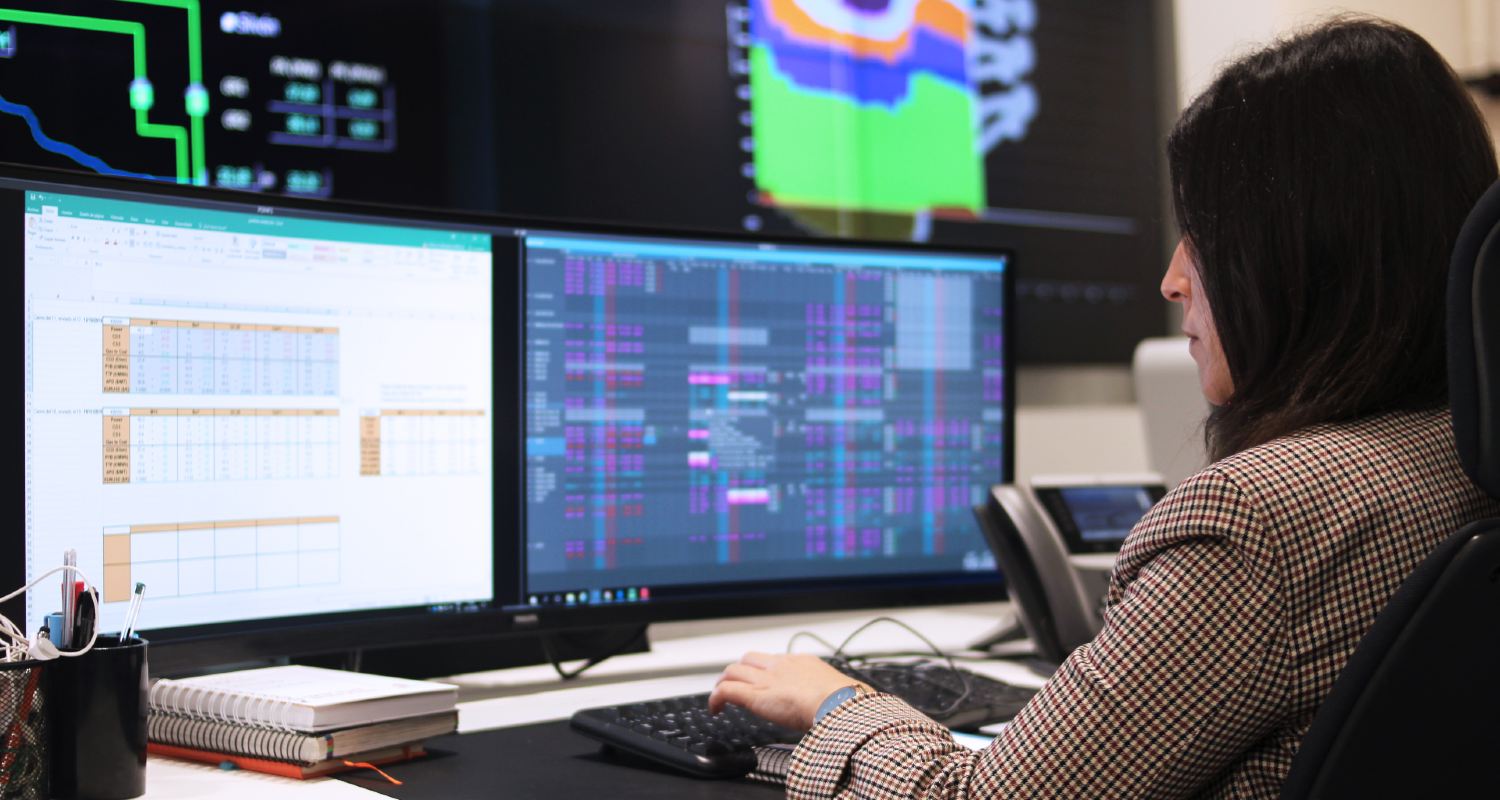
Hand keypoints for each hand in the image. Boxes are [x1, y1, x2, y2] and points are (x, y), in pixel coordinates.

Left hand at [709, 652, 871, 731]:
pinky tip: (715, 709)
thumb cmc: (846, 703)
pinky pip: (727, 690)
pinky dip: (716, 698)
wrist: (839, 704)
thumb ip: (834, 697)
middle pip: (750, 659)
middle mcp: (781, 667)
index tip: (764, 682)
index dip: (764, 671)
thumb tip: (850, 704)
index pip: (775, 660)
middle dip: (739, 670)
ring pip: (733, 671)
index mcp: (802, 664)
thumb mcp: (840, 693)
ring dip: (724, 682)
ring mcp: (767, 680)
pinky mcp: (755, 696)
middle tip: (735, 685)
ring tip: (720, 697)